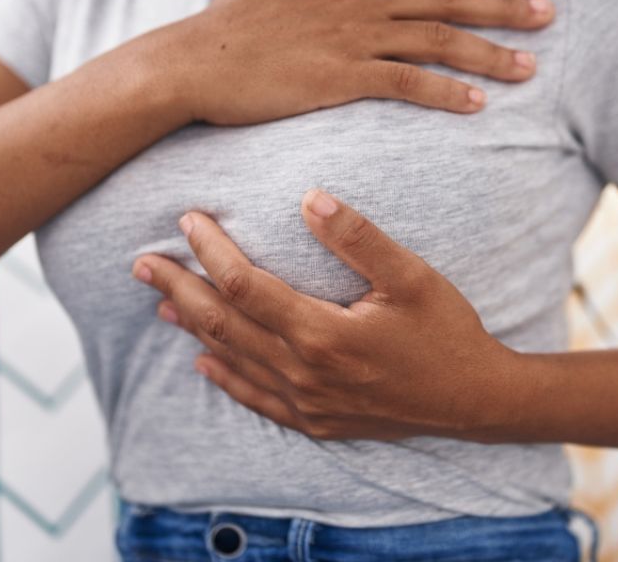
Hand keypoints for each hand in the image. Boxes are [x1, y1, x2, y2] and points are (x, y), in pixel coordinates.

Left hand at [131, 189, 520, 440]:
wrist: (476, 401)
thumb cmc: (447, 332)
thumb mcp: (412, 277)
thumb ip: (359, 238)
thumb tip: (309, 196)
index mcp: (322, 333)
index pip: (245, 285)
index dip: (210, 250)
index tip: (188, 220)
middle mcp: (304, 373)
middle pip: (223, 323)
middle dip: (179, 288)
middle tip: (141, 261)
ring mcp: (307, 402)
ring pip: (233, 359)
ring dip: (193, 326)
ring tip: (159, 301)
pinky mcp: (317, 421)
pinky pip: (256, 399)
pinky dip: (225, 376)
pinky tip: (204, 360)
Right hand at [132, 0, 554, 125]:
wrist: (196, 61)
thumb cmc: (236, 17)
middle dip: (501, 1)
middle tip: (548, 11)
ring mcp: (351, 37)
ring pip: (434, 40)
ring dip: (486, 53)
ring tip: (529, 67)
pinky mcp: (339, 78)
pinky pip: (404, 83)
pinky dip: (444, 93)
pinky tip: (476, 104)